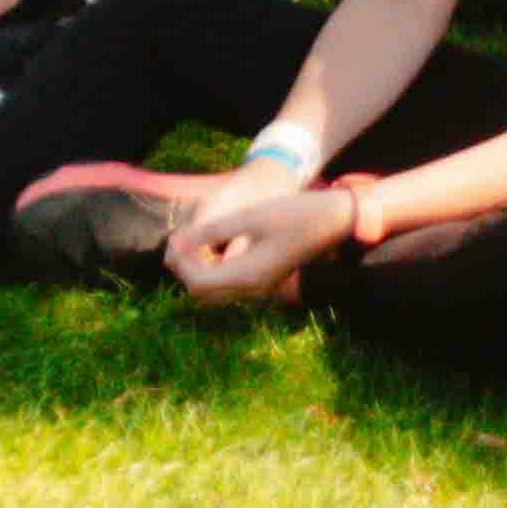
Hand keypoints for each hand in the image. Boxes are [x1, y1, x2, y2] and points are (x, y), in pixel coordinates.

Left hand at [167, 181, 353, 303]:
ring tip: (190, 242)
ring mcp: (260, 287)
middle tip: (177, 240)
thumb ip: (214, 230)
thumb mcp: (250, 217)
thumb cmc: (294, 214)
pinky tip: (210, 246)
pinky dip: (212, 270)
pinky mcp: (264, 279)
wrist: (333, 221)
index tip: (173, 237)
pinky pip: (228, 285)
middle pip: (203, 293)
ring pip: (215, 292)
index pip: (198, 283)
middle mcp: (253, 289)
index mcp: (248, 275)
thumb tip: (180, 241)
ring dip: (197, 271)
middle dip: (184, 270)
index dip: (179, 263)